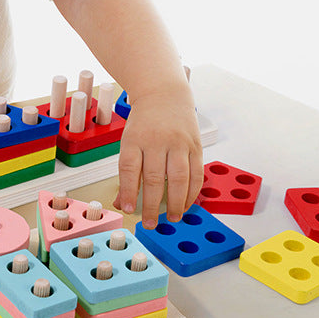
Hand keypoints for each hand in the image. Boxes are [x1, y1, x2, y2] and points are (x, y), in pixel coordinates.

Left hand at [112, 85, 202, 227]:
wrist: (164, 94)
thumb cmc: (144, 122)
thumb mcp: (129, 140)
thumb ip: (128, 171)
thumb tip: (122, 202)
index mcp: (135, 139)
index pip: (130, 168)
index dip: (128, 191)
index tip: (126, 209)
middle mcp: (157, 140)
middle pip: (155, 178)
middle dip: (152, 205)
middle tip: (150, 223)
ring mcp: (178, 143)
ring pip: (179, 179)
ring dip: (176, 203)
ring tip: (172, 218)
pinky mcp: (195, 146)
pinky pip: (196, 174)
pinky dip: (192, 192)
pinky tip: (186, 204)